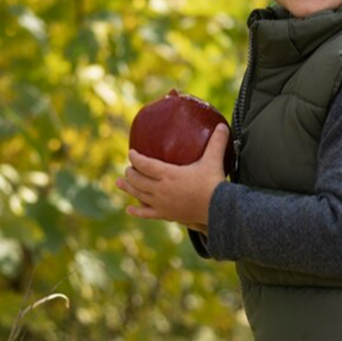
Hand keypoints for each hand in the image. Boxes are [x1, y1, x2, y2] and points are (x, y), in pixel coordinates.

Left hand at [114, 123, 229, 234]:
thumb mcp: (214, 160)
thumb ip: (217, 142)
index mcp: (168, 174)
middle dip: (131, 172)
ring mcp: (162, 203)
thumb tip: (223, 125)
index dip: (135, 158)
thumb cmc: (214, 184)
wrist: (217, 210)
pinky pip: (148, 213)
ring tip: (118, 183)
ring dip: (128, 188)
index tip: (131, 153)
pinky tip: (129, 210)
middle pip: (138, 180)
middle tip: (128, 167)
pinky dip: (138, 211)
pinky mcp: (167, 214)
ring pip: (139, 195)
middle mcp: (161, 189)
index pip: (145, 164)